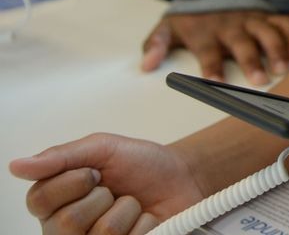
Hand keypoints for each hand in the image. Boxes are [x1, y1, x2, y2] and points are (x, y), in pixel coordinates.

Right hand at [9, 133, 204, 233]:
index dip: (72, 182)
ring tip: (132, 205)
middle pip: (67, 222)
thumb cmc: (142, 165)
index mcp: (55, 203)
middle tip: (114, 189)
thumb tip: (18, 165)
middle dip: (101, 195)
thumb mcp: (102, 149)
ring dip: (127, 209)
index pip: (39, 200)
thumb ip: (61, 157)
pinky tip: (145, 220)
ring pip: (102, 233)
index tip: (94, 172)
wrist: (182, 177)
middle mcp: (67, 231)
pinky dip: (144, 223)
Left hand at [141, 10, 288, 84]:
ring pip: (268, 32)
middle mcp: (230, 25)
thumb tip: (146, 66)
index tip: (217, 83)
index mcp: (205, 32)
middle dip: (252, 60)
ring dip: (278, 49)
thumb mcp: (167, 26)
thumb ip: (155, 45)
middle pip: (243, 43)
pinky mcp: (268, 15)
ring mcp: (251, 19)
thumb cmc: (191, 16)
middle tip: (260, 80)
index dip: (212, 66)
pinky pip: (285, 22)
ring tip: (284, 67)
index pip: (208, 51)